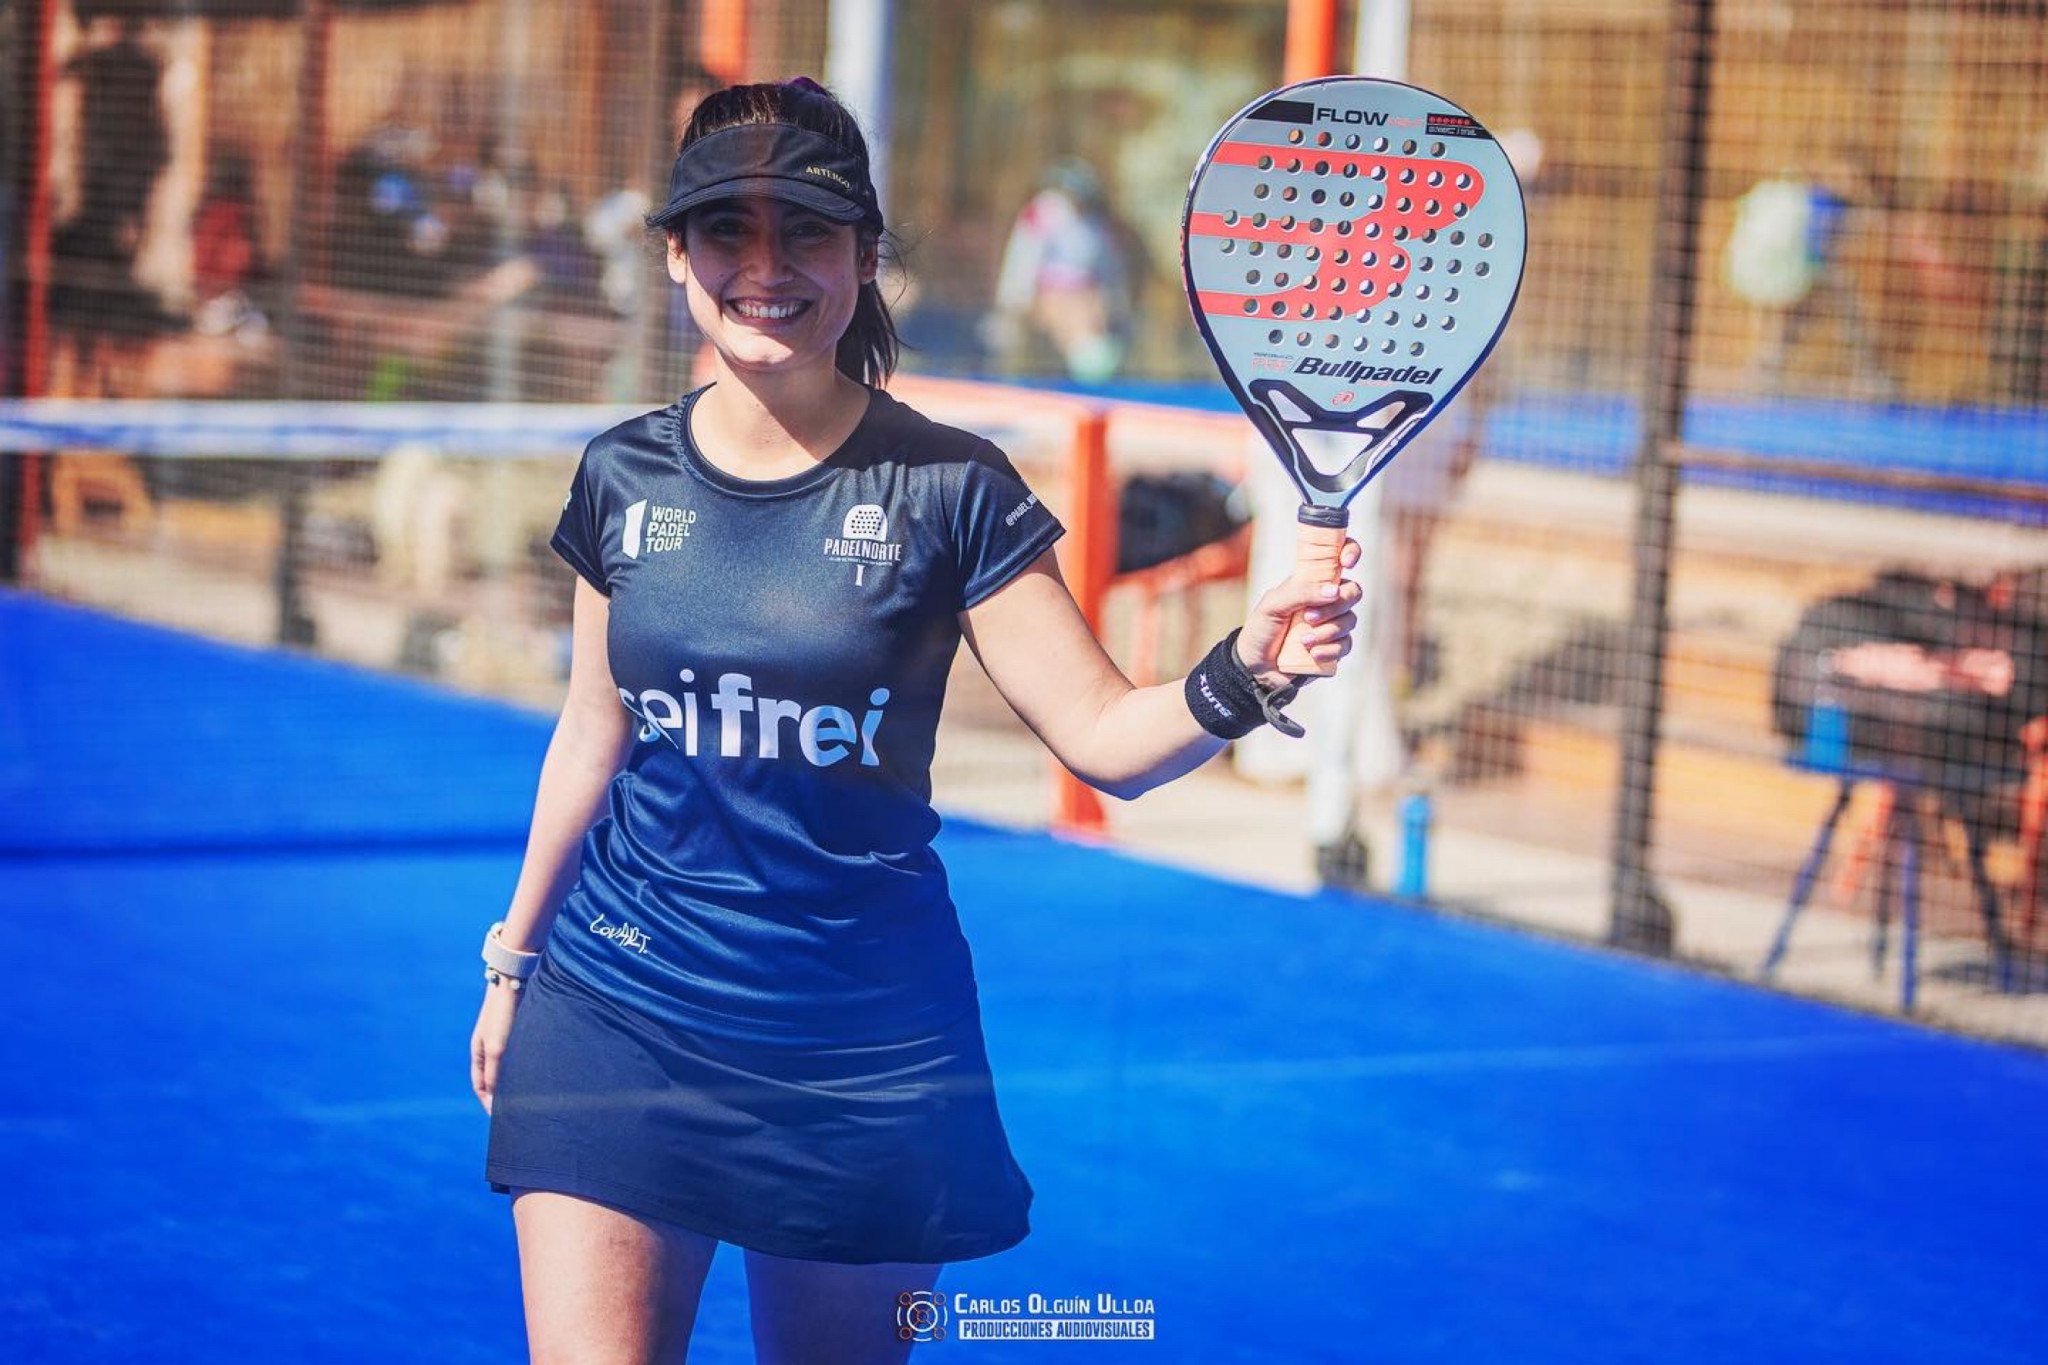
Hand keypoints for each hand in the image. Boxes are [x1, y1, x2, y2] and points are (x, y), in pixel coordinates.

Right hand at [470, 980, 521, 1114]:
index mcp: (479, 1052)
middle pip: (495, 1077)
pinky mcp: (521, 1029)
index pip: (480, 1085)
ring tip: (534, 1098)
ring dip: (518, 1081)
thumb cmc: (503, 1014)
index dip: (489, 1103)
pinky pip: (523, 1055)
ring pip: (511, 1067)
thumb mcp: (497, 1048)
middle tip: (519, 1112)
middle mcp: (491, 1047)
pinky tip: (541, 1073)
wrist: (515, 980)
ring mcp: (505, 1038)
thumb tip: (495, 1099)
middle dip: (504, 1094)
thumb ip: (495, 1074)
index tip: (501, 1120)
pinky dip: (528, 1067)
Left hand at [1235, 536, 1365, 690]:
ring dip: (1327, 632)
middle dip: (1335, 606)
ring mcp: (1332, 624)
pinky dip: (1330, 650)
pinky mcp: (1335, 648)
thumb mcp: (1272, 605)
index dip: (1351, 552)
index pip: (1338, 557)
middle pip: (1353, 592)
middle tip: (1309, 617)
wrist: (1255, 667)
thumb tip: (1333, 590)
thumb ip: (1301, 592)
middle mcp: (1326, 601)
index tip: (1347, 563)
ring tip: (1304, 641)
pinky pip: (1346, 645)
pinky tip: (1312, 654)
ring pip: (1350, 620)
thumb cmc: (1261, 629)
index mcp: (1312, 582)